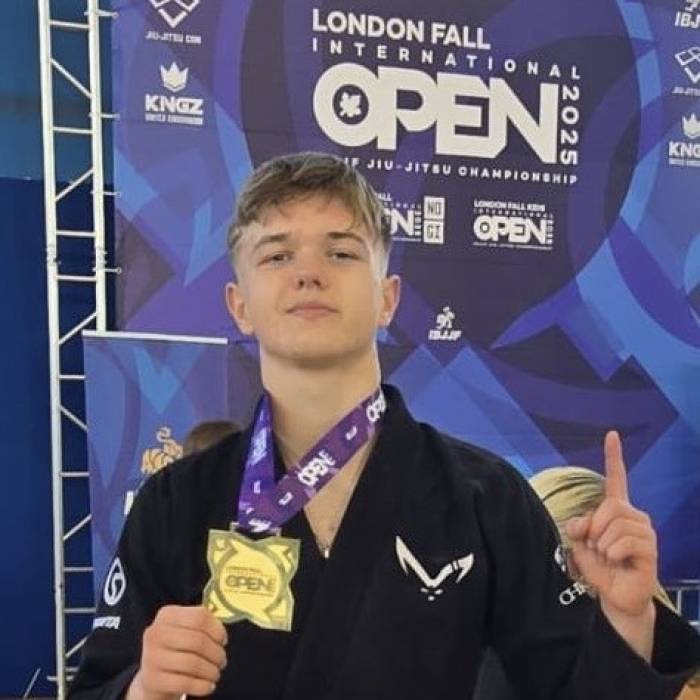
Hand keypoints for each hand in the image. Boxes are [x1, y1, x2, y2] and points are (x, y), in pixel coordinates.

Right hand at [126, 605, 227, 699]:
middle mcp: (156, 632)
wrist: (153, 677)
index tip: (223, 641)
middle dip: (216, 653)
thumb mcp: (185, 631)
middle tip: (222, 661)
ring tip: (216, 674)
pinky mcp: (152, 680)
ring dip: (211, 671)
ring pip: (192, 663)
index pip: (200, 617)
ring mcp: (151, 656)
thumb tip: (221, 636)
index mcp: (167, 615)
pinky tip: (209, 686)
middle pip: (197, 641)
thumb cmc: (177, 649)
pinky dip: (202, 686)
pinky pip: (184, 683)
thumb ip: (203, 626)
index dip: (217, 630)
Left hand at [565, 431, 656, 655]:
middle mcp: (634, 516)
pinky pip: (622, 542)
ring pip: (614, 525)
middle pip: (609, 506)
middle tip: (596, 546)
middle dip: (594, 527)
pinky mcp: (650, 549)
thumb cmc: (599, 566)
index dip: (614, 455)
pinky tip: (618, 562)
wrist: (614, 595)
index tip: (611, 434)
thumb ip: (578, 526)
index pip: (617, 478)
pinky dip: (611, 554)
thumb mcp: (580, 543)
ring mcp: (645, 532)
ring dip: (602, 544)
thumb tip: (582, 524)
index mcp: (616, 510)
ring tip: (608, 557)